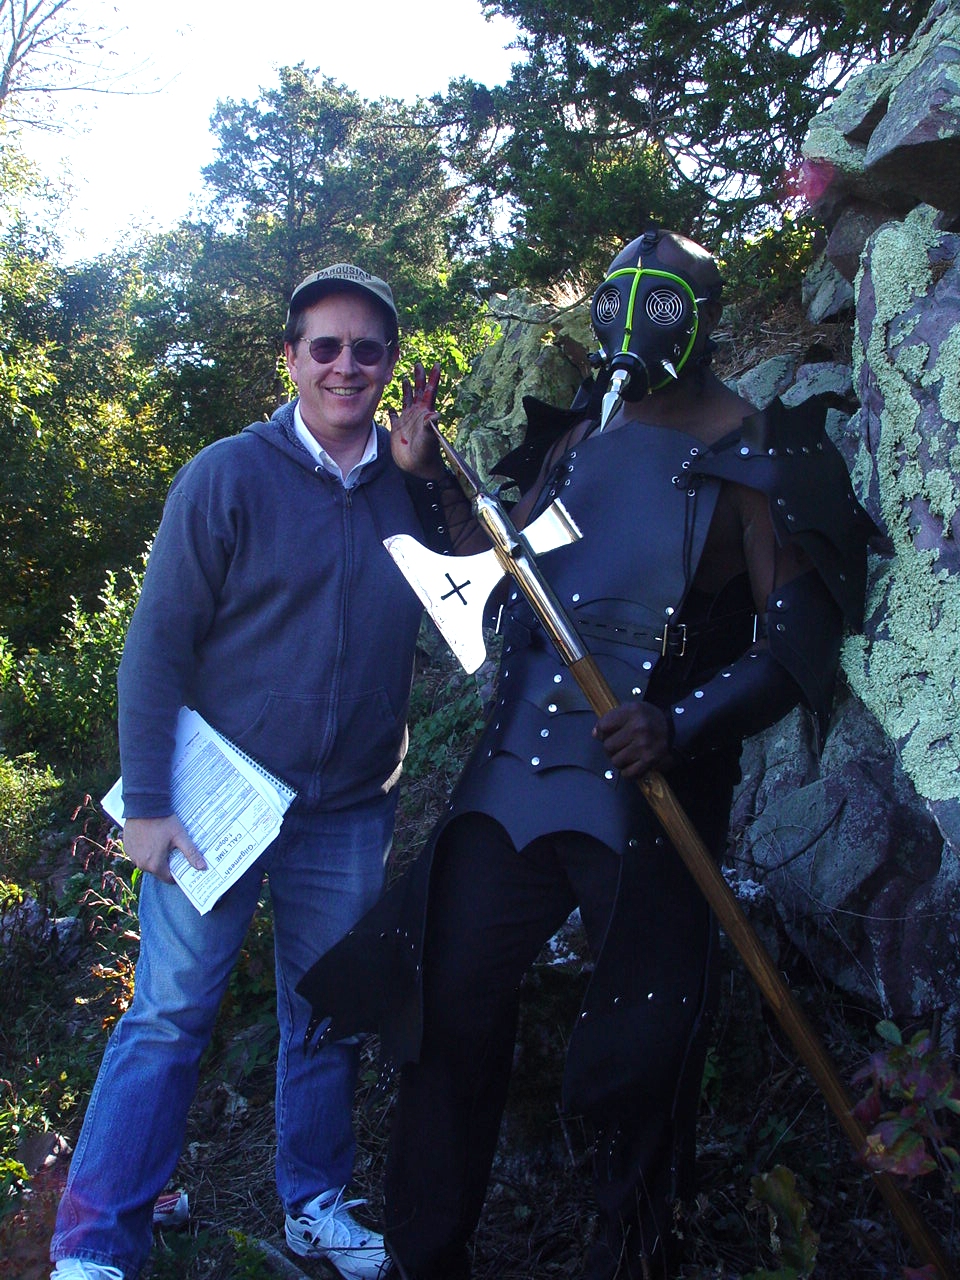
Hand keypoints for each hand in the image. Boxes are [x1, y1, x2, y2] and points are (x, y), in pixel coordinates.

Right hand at [121, 815, 205, 882]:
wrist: (144, 805)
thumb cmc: (163, 821)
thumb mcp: (180, 836)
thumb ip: (191, 853)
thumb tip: (202, 868)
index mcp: (155, 865)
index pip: (168, 878)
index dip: (176, 873)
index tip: (182, 865)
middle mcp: (141, 864)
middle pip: (157, 870)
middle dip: (166, 863)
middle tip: (174, 850)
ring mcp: (132, 855)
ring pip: (147, 862)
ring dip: (154, 856)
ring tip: (163, 843)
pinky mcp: (127, 847)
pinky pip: (138, 854)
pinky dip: (145, 850)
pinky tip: (151, 839)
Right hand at [388, 361, 442, 476]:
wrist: (416, 467)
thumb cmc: (426, 452)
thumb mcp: (429, 437)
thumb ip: (431, 425)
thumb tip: (436, 413)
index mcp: (425, 412)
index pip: (430, 391)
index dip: (433, 378)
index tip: (436, 364)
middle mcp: (416, 413)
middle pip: (418, 391)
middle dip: (419, 378)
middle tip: (419, 364)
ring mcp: (407, 420)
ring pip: (406, 399)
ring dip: (406, 389)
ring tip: (405, 377)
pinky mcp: (397, 428)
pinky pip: (393, 415)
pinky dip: (391, 409)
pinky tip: (389, 404)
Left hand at [593, 701, 674, 778]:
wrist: (673, 726)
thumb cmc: (648, 718)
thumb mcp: (630, 709)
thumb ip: (611, 719)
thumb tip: (596, 734)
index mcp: (632, 712)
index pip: (603, 727)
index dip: (602, 732)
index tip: (608, 733)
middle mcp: (639, 728)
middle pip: (608, 746)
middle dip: (611, 747)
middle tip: (621, 743)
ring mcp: (645, 745)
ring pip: (616, 761)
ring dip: (619, 759)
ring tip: (628, 752)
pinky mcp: (650, 760)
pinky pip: (628, 773)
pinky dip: (627, 771)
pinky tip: (633, 762)